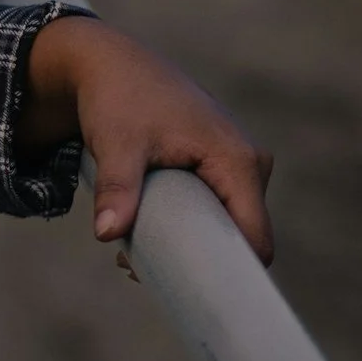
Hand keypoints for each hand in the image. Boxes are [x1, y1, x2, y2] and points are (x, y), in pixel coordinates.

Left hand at [15, 15, 275, 264]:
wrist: (108, 61)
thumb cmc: (115, 99)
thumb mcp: (116, 144)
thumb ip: (117, 188)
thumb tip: (107, 234)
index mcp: (238, 160)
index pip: (255, 237)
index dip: (235, 274)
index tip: (197, 298)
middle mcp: (248, 162)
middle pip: (238, 234)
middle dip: (196, 260)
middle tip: (133, 268)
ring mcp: (237, 162)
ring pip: (224, 221)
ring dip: (186, 242)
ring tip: (129, 250)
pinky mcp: (219, 162)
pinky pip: (215, 205)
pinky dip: (185, 222)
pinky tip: (141, 231)